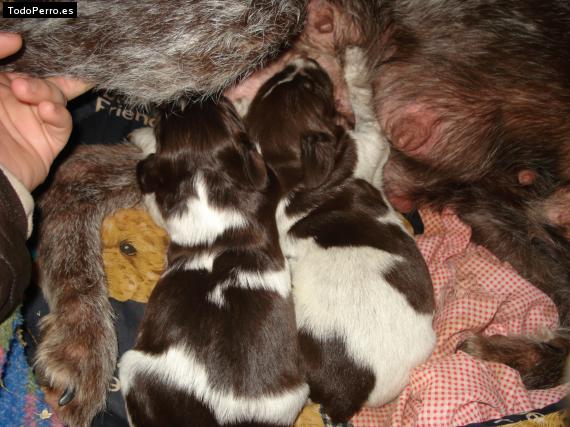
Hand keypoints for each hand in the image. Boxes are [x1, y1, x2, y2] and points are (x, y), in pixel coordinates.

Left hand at [0, 32, 91, 190]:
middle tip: (25, 82)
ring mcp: (33, 122)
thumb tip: (16, 38)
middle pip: (42, 78)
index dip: (27, 55)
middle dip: (43, 75)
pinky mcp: (49, 142)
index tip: (25, 44)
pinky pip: (62, 123)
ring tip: (26, 93)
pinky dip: (58, 113)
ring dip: (45, 91)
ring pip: (55, 96)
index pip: (18, 63)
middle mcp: (15, 102)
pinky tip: (46, 110)